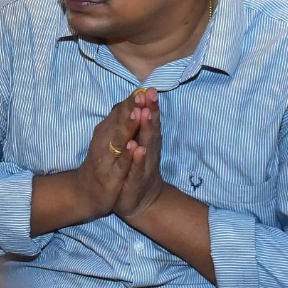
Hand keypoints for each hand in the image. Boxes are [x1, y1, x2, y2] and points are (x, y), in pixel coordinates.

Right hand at [63, 91, 146, 225]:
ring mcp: (106, 159)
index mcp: (106, 132)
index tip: (144, 88)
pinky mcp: (110, 176)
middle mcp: (104, 142)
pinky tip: (134, 146)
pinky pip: (120, 164)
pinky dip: (127, 155)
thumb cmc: (102, 163)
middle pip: (118, 122)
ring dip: (128, 127)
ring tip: (138, 113)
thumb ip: (119, 122)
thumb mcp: (110, 140)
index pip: (119, 113)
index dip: (131, 101)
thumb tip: (131, 99)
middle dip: (131, 108)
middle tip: (142, 94)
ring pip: (119, 140)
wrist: (87, 193)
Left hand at [113, 88, 167, 220]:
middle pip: (151, 127)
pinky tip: (138, 148)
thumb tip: (140, 102)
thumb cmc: (136, 168)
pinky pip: (137, 167)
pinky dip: (138, 157)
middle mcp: (149, 149)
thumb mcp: (138, 145)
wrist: (138, 200)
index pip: (149, 119)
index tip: (148, 87)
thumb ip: (140, 127)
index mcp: (147, 140)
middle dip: (150, 111)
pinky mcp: (137, 179)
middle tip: (150, 94)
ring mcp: (145, 164)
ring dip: (147, 129)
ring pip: (146, 144)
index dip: (149, 104)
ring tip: (145, 114)